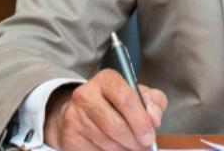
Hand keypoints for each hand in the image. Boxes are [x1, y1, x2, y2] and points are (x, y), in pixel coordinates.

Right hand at [44, 68, 167, 149]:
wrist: (83, 111)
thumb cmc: (117, 102)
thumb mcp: (140, 95)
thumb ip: (154, 103)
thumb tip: (154, 119)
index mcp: (106, 79)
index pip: (125, 99)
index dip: (140, 121)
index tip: (149, 136)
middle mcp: (86, 95)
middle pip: (115, 125)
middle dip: (134, 141)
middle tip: (144, 147)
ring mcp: (74, 116)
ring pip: (106, 142)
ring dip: (124, 150)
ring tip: (131, 148)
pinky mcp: (69, 136)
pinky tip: (116, 149)